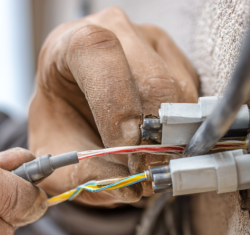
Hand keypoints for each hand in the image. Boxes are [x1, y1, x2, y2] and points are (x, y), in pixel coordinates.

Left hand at [29, 7, 198, 205]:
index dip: (117, 103)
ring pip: (180, 95)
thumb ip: (83, 174)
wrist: (71, 105)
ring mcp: (152, 42)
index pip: (99, 53)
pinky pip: (193, 101)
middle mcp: (117, 31)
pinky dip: (180, 133)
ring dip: (169, 140)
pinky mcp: (178, 60)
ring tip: (145, 164)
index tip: (125, 148)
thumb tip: (128, 187)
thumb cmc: (60, 121)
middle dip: (153, 137)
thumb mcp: (55, 153)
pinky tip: (155, 146)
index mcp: (71, 44)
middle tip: (145, 173)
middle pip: (152, 80)